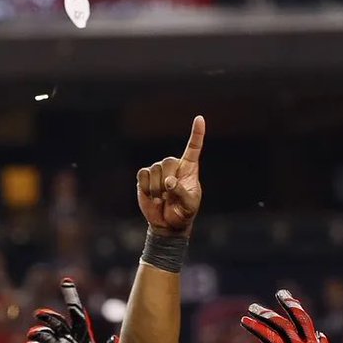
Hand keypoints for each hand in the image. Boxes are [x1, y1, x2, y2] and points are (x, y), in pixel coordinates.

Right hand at [23, 279, 116, 342]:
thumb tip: (115, 337)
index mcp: (84, 340)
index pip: (76, 314)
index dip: (70, 297)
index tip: (65, 281)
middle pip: (57, 323)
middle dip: (48, 316)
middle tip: (40, 314)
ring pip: (45, 336)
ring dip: (39, 333)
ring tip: (36, 336)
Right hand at [136, 115, 204, 235]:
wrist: (167, 223)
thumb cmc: (183, 213)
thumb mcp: (189, 205)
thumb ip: (181, 192)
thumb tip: (168, 182)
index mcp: (189, 168)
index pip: (194, 147)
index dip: (197, 133)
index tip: (200, 119)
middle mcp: (174, 166)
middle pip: (168, 161)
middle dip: (166, 180)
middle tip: (168, 196)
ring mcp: (158, 171)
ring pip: (154, 169)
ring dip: (156, 189)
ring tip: (161, 199)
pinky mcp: (145, 178)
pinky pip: (142, 175)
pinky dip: (146, 188)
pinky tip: (152, 196)